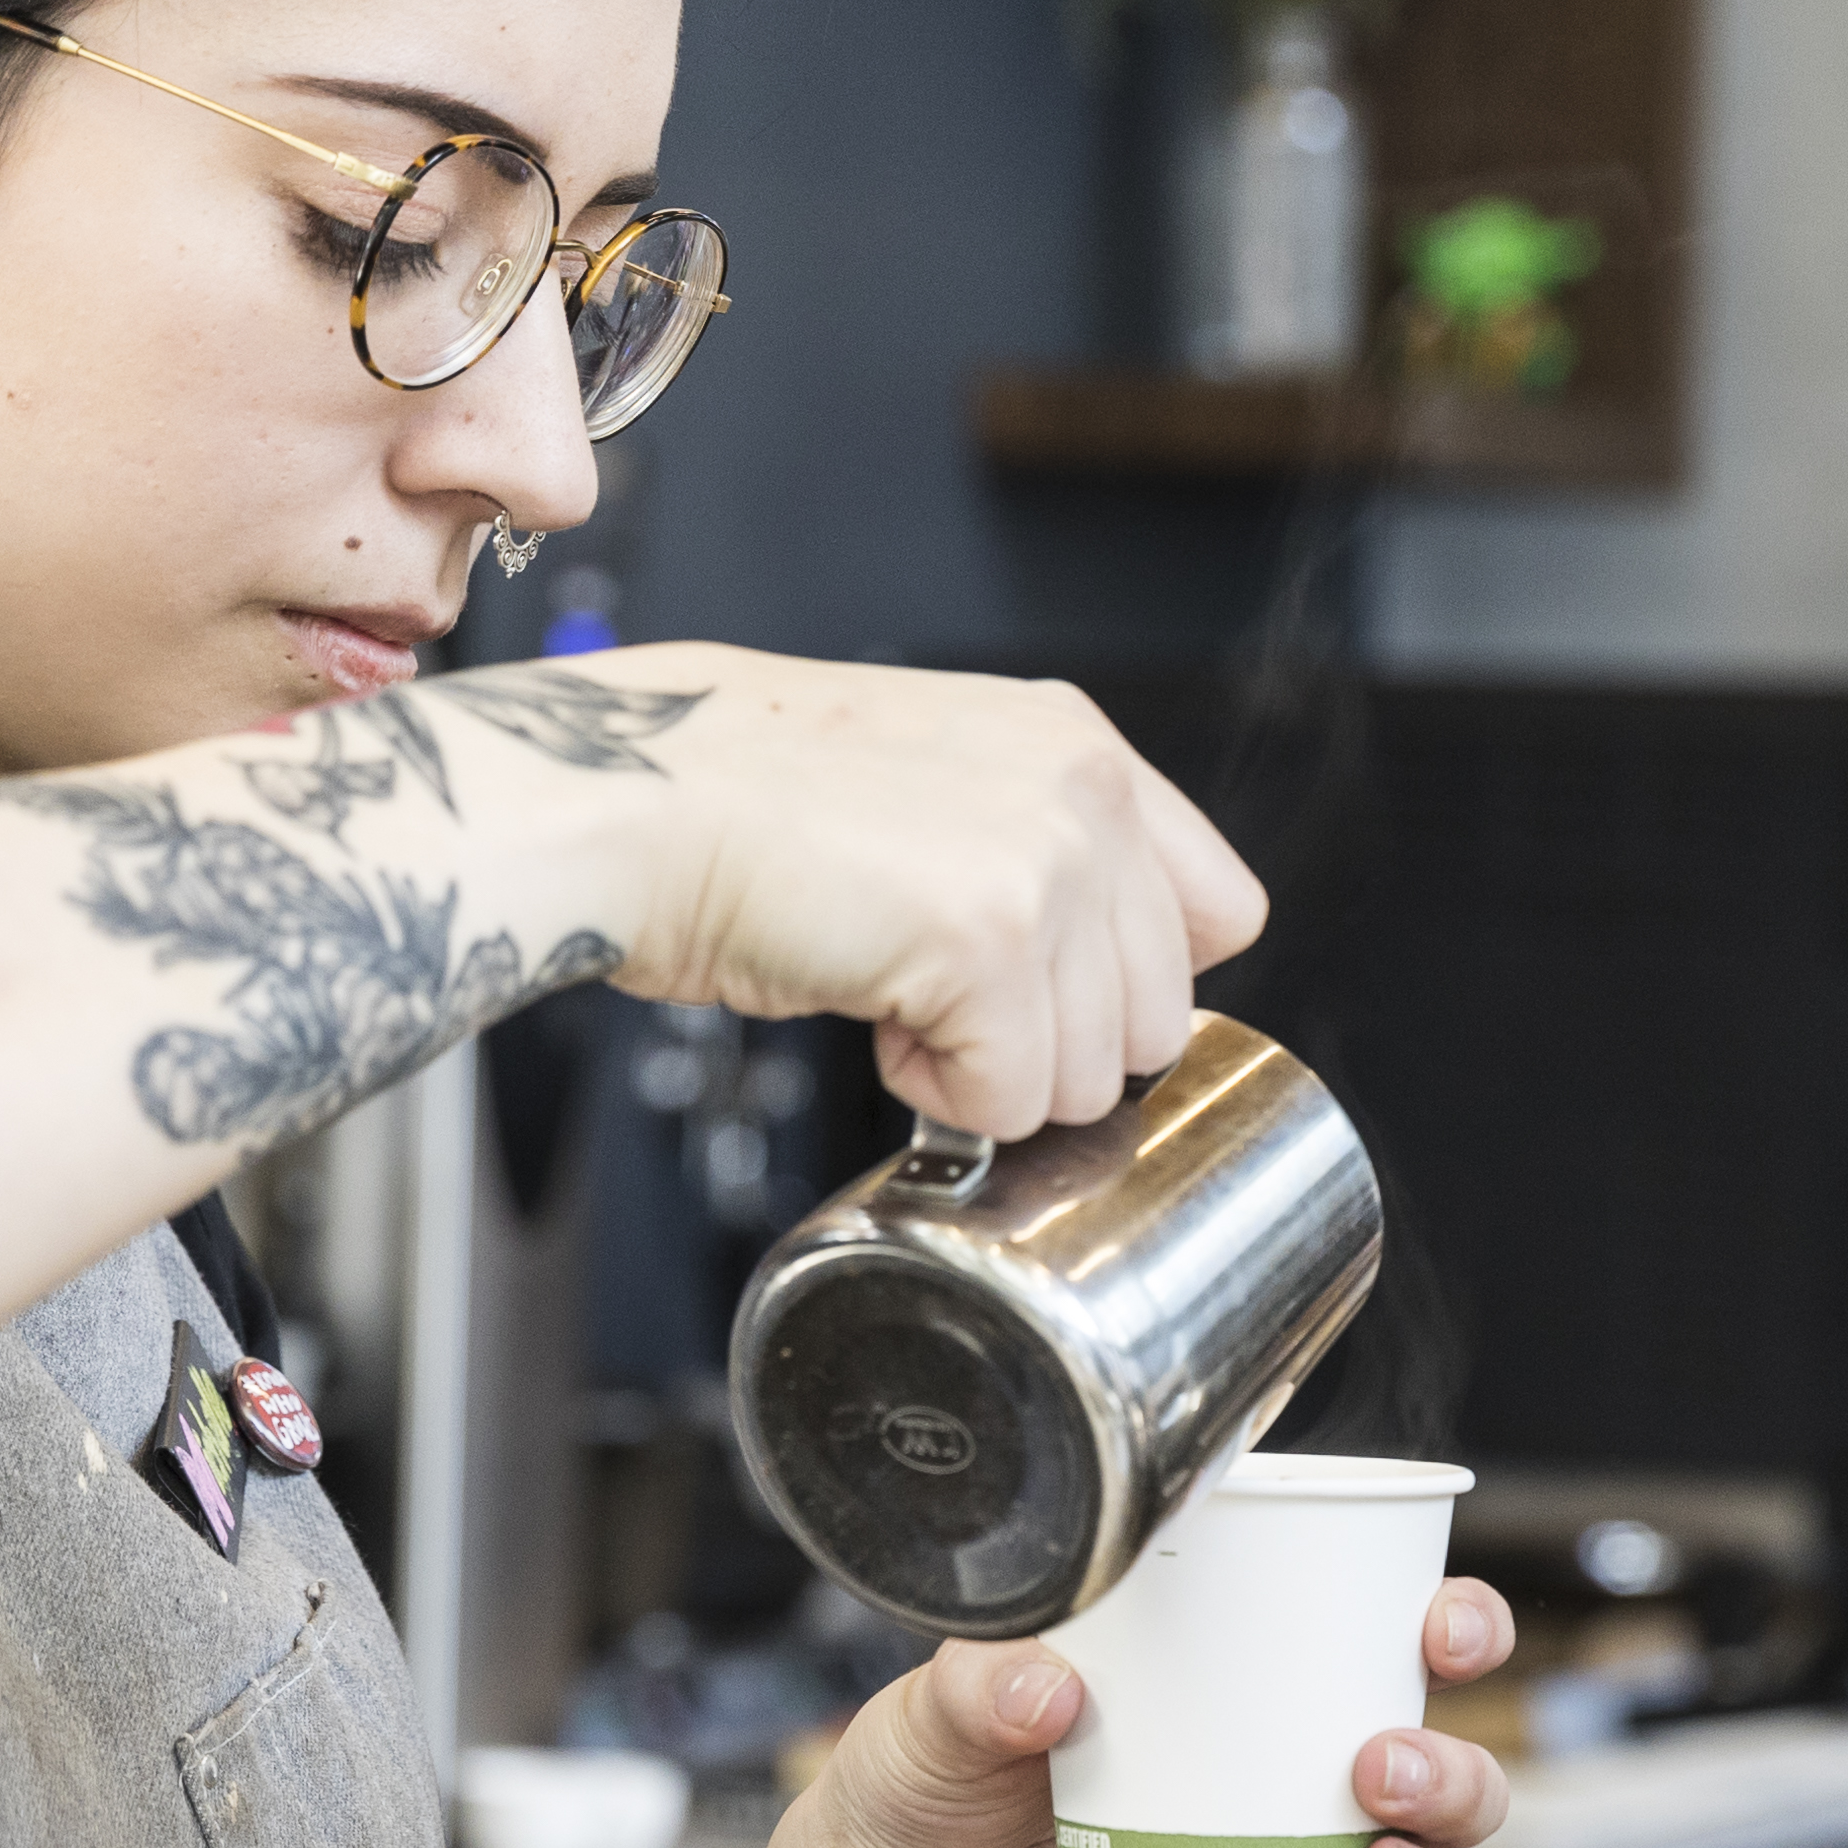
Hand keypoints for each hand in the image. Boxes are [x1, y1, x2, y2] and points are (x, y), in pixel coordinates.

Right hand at [549, 647, 1266, 1139]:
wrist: (623, 796)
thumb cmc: (740, 801)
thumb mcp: (934, 782)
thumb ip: (1044, 849)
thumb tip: (1112, 983)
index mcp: (1079, 744)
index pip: (1223, 911)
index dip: (1128, 981)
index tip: (1040, 985)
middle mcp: (1083, 792)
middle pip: (1161, 1019)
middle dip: (1049, 1039)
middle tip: (932, 987)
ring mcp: (1045, 864)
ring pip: (1097, 1076)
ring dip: (989, 1068)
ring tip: (890, 988)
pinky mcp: (988, 942)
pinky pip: (1010, 1103)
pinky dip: (934, 1093)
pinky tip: (869, 1013)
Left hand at [783, 1579, 1519, 1847]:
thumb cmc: (927, 1782)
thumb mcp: (937, 1708)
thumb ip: (983, 1681)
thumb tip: (1050, 1691)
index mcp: (1247, 1698)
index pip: (1393, 1651)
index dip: (1456, 1634)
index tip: (1442, 1635)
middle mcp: (1283, 1803)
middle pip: (1445, 1793)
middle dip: (1451, 1780)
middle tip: (1377, 1771)